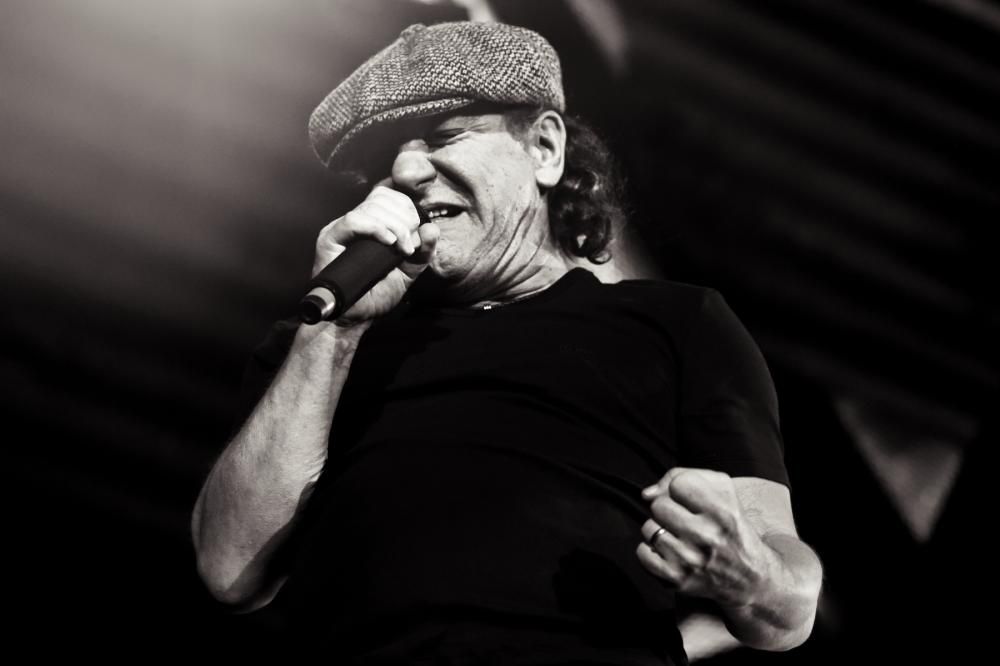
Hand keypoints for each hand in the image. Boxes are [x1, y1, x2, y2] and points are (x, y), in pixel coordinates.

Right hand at [313, 184, 438, 323]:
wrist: (356, 317)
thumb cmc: (377, 294)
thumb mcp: (408, 272)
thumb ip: (423, 251)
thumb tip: (431, 228)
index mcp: (371, 224)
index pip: (387, 195)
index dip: (406, 206)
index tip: (416, 230)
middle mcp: (355, 222)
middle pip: (381, 198)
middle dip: (404, 218)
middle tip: (409, 245)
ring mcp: (341, 229)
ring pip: (370, 207)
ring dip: (394, 226)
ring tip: (402, 248)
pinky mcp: (330, 239)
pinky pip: (353, 221)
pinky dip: (376, 228)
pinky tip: (388, 242)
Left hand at [636, 468, 773, 608]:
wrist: (748, 578)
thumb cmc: (730, 529)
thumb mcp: (723, 492)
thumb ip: (684, 476)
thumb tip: (646, 494)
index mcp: (722, 512)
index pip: (678, 483)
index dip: (680, 489)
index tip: (691, 501)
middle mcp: (707, 536)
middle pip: (658, 505)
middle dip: (668, 510)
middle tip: (684, 521)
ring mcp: (690, 559)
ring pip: (649, 528)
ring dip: (659, 530)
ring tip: (679, 537)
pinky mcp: (677, 578)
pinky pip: (642, 553)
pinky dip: (650, 551)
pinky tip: (669, 552)